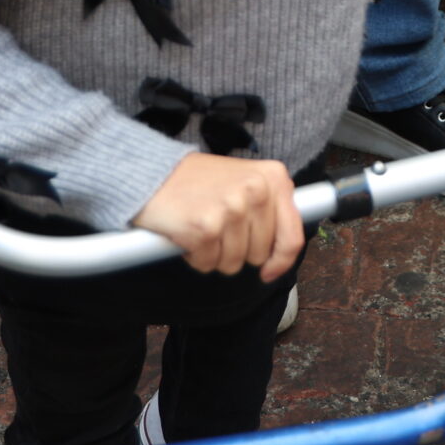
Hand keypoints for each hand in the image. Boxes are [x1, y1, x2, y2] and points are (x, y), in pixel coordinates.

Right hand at [131, 153, 305, 279]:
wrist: (151, 172)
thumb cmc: (197, 182)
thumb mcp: (244, 182)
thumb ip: (269, 209)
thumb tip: (284, 253)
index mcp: (274, 177)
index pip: (292, 235)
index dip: (281, 261)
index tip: (268, 271)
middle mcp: (257, 190)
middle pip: (260, 254)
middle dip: (237, 251)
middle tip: (217, 228)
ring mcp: (233, 208)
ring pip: (233, 263)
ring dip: (214, 254)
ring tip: (201, 226)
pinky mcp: (207, 227)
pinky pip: (207, 264)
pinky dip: (194, 256)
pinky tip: (186, 233)